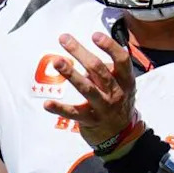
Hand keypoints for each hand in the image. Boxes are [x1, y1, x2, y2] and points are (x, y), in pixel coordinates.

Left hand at [44, 32, 136, 146]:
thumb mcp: (121, 85)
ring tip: (57, 62)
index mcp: (126, 81)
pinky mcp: (90, 120)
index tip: (94, 35)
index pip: (121, 60)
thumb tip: (85, 56)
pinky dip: (60, 109)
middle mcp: (116, 93)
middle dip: (79, 52)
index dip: (109, 46)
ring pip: (87, 89)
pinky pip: (74, 113)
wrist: (122, 136)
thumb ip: (106, 70)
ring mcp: (103, 108)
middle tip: (64, 39)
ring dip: (71, 74)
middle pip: (98, 69)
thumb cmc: (117, 103)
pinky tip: (47, 104)